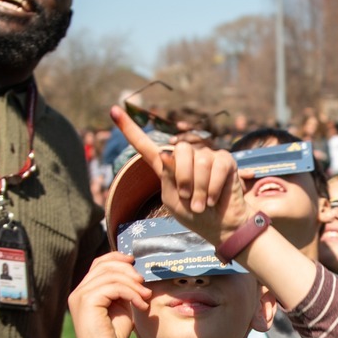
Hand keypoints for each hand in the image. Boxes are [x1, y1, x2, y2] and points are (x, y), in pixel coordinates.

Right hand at [69, 252, 150, 337]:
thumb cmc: (112, 337)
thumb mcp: (121, 307)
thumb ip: (123, 291)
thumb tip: (136, 276)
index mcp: (85, 291)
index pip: (99, 263)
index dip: (117, 258)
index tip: (135, 262)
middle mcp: (79, 291)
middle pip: (105, 265)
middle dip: (128, 270)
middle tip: (144, 283)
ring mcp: (81, 295)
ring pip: (111, 275)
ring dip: (133, 284)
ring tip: (145, 297)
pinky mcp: (87, 301)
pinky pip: (113, 287)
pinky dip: (131, 293)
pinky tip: (140, 304)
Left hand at [110, 107, 249, 244]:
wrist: (220, 226)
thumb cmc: (195, 215)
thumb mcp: (172, 199)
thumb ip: (167, 177)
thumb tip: (168, 153)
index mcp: (167, 166)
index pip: (145, 145)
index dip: (129, 129)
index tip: (113, 111)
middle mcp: (186, 156)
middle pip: (180, 151)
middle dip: (184, 178)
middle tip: (189, 198)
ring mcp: (207, 155)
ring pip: (200, 160)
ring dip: (200, 188)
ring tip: (202, 204)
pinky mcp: (225, 160)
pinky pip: (217, 166)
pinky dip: (213, 187)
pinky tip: (213, 199)